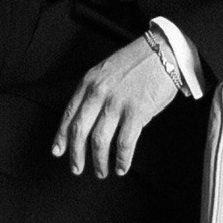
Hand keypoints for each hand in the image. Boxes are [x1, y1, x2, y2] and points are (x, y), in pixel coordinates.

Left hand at [53, 36, 177, 179]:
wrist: (165, 51)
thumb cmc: (139, 61)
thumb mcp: (107, 70)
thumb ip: (96, 92)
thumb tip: (90, 119)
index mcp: (89, 82)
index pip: (69, 114)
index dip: (61, 136)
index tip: (58, 151)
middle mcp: (99, 93)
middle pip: (79, 131)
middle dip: (76, 154)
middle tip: (76, 169)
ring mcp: (117, 103)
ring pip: (99, 141)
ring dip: (98, 161)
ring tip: (101, 171)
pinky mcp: (136, 112)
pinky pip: (124, 143)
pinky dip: (121, 160)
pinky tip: (121, 167)